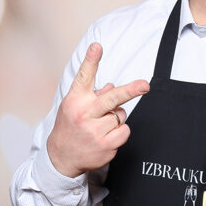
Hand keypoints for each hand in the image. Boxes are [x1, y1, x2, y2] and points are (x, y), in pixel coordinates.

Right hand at [47, 43, 148, 177]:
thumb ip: (93, 93)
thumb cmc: (70, 125)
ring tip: (100, 125)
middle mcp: (84, 114)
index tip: (97, 46)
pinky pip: (125, 131)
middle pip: (112, 98)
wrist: (60, 158)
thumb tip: (112, 86)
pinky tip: (105, 136)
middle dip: (130, 91)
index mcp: (76, 100)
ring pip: (121, 115)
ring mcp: (94, 132)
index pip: (84, 76)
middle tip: (145, 85)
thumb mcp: (75, 105)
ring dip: (116, 118)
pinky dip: (120, 132)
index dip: (92, 60)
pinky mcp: (105, 147)